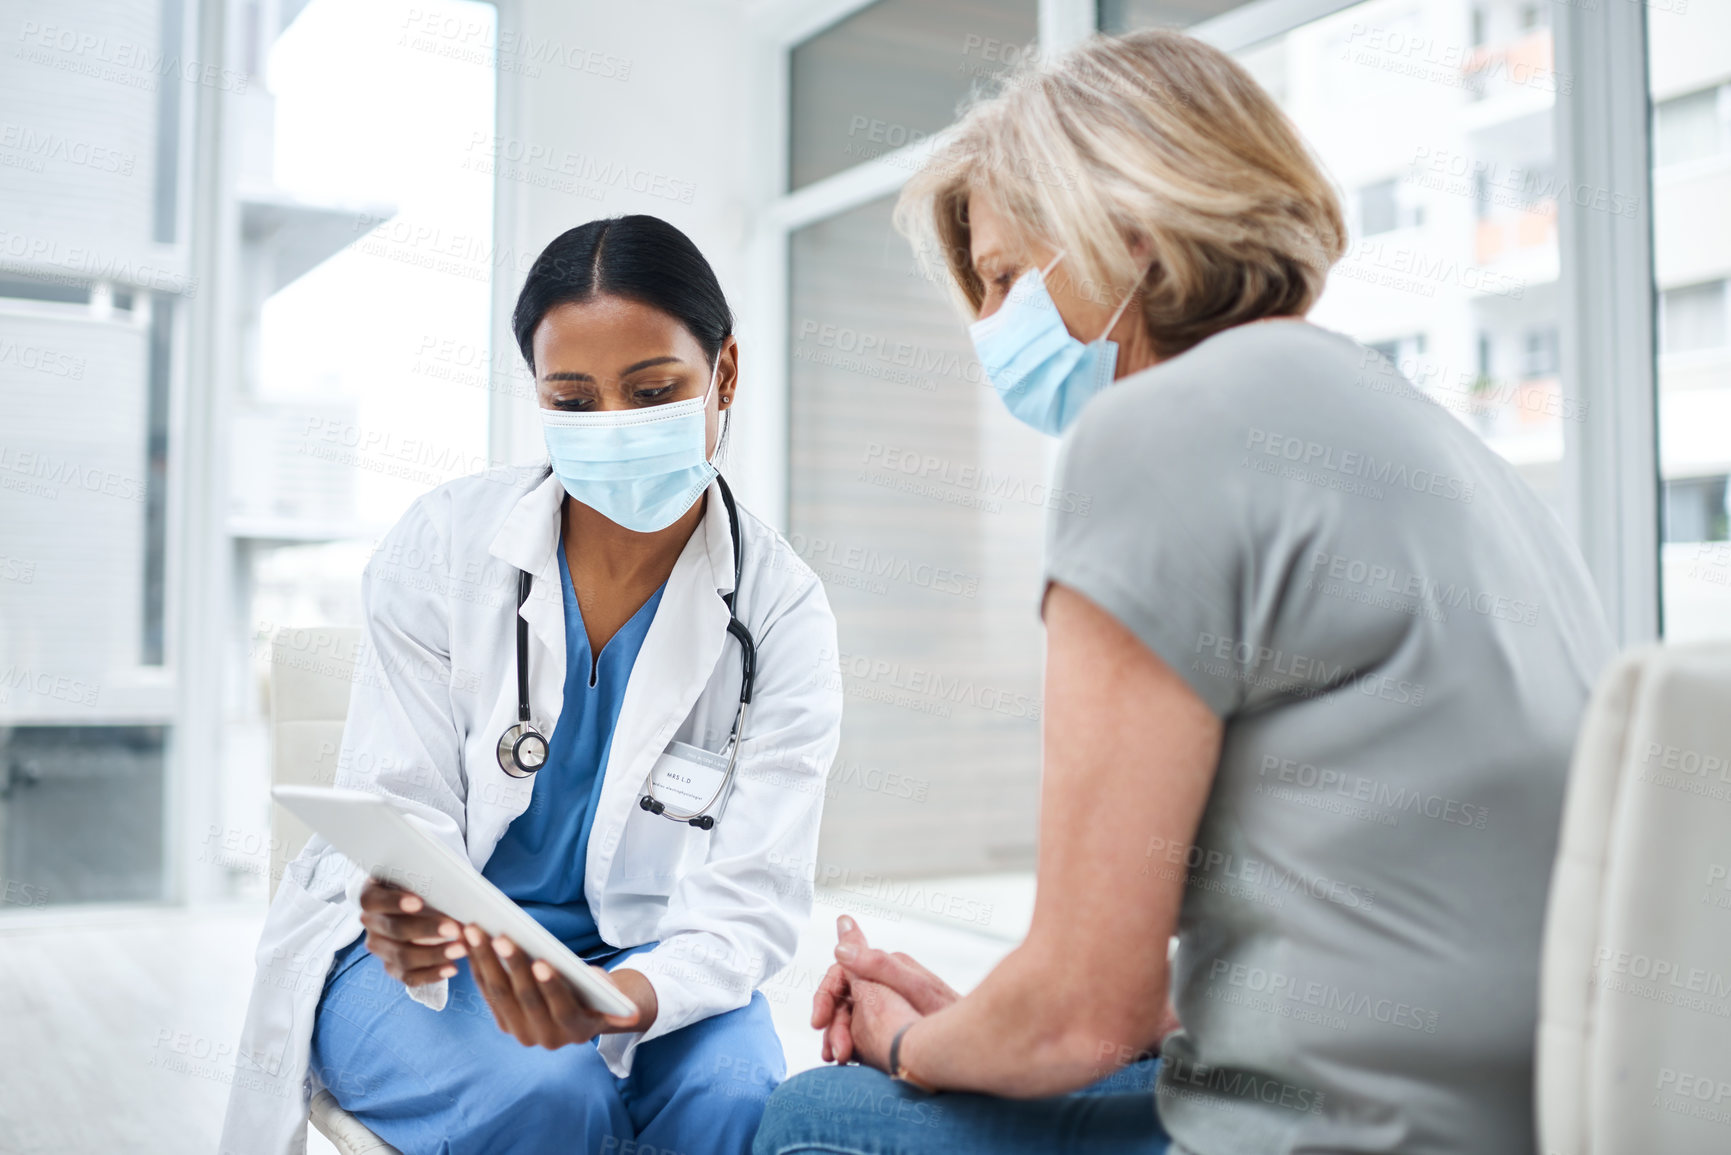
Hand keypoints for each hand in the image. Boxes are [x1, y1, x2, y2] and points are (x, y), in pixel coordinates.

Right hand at [357, 877, 465, 986]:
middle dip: (426, 930)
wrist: (413, 906)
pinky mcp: (392, 967)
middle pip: (394, 930)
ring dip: (434, 954)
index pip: (373, 900)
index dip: (394, 902)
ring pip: (402, 957)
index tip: (419, 903)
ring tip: (460, 949)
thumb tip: (454, 892)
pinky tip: (452, 968)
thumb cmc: (417, 887)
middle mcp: (371, 923)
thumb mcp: (416, 879)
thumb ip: (426, 884)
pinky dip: (432, 974)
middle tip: (453, 929)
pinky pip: (409, 976)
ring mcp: (380, 948)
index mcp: (371, 897)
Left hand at [464, 926, 655, 1048]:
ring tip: (476, 932)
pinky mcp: (504, 1021)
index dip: (551, 987)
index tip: (542, 962)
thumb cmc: (598, 993)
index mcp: (577, 1032)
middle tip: (500, 935)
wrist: (583, 1015)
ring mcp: (521, 1032)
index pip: (561, 1009)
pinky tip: (470, 941)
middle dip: (511, 965)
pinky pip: (488, 992)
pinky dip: (478, 965)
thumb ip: (609, 994)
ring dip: (485, 960)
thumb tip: (620, 1005)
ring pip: (500, 994)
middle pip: (524, 998)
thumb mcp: (608, 991)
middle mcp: (546, 1039)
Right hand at [811, 916, 958, 1066]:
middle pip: (843, 999)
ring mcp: (887, 1006)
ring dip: (838, 1038)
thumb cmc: (946, 1018)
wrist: (969, 1049)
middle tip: (832, 1052)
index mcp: (887, 967)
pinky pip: (860, 1034)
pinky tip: (849, 1061)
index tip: (818, 1021)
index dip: (825, 996)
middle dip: (833, 1024)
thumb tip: (842, 939)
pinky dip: (850, 1046)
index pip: (841, 973)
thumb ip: (875, 962)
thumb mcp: (910, 987)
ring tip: (840, 1059)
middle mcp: (885, 983)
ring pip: (848, 1019)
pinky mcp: (890, 1028)